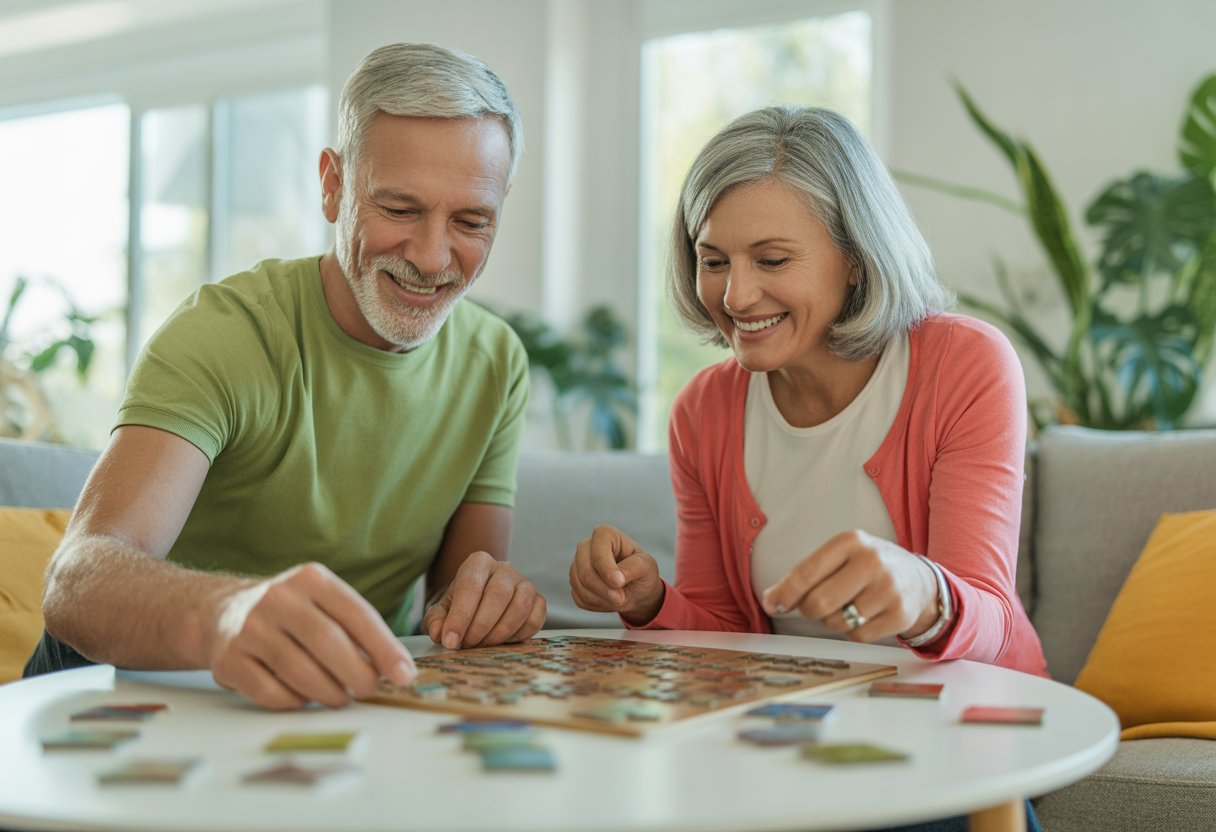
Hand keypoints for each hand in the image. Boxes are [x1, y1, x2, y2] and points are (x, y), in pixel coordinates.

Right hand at [208, 562, 416, 709]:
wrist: (219, 610)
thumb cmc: (288, 612)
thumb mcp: (319, 601)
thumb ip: (353, 627)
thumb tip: (394, 667)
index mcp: (311, 580)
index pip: (357, 614)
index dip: (384, 647)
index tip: (404, 674)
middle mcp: (278, 599)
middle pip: (328, 643)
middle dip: (358, 674)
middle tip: (371, 691)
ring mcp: (249, 628)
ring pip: (300, 671)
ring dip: (329, 693)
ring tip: (341, 698)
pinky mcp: (228, 659)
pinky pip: (270, 692)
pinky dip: (295, 702)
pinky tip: (304, 698)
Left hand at [422, 551, 545, 649]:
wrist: (482, 603)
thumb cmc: (462, 606)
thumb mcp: (442, 611)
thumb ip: (435, 621)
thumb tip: (440, 633)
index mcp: (478, 563)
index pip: (471, 585)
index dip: (460, 616)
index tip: (450, 640)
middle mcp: (504, 569)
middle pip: (498, 594)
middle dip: (481, 626)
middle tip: (468, 644)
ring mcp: (525, 584)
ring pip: (520, 606)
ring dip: (500, 632)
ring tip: (483, 644)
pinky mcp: (539, 601)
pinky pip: (535, 618)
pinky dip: (518, 635)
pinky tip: (502, 641)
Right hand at [569, 524, 664, 625]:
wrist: (636, 589)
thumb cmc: (641, 572)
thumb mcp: (647, 567)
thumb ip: (634, 568)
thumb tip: (617, 577)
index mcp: (604, 534)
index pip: (598, 553)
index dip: (607, 570)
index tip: (619, 583)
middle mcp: (586, 546)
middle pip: (585, 571)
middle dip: (605, 589)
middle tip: (621, 598)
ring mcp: (577, 564)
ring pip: (580, 586)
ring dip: (602, 598)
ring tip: (618, 598)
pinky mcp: (574, 581)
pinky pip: (579, 597)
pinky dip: (596, 604)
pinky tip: (609, 600)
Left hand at [759, 531, 937, 642]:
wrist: (919, 580)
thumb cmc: (868, 567)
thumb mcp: (841, 556)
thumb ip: (806, 574)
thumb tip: (770, 599)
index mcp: (850, 541)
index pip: (806, 573)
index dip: (784, 593)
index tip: (772, 603)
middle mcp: (871, 562)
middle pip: (818, 603)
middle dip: (808, 610)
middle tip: (813, 606)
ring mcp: (888, 589)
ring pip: (836, 622)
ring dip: (832, 621)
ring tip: (847, 605)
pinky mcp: (899, 614)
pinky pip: (857, 636)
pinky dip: (852, 631)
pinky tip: (864, 616)